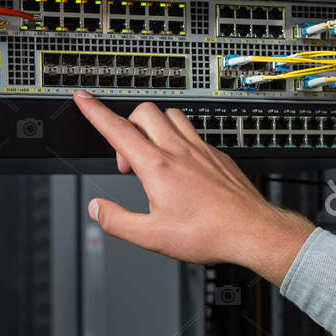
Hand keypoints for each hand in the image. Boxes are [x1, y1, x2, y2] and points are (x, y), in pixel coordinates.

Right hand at [73, 91, 314, 283]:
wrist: (251, 230)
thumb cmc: (208, 233)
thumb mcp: (152, 237)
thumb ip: (117, 221)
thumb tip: (97, 209)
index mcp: (158, 167)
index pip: (117, 129)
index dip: (95, 111)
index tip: (83, 98)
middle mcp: (179, 151)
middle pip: (143, 113)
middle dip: (125, 124)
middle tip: (126, 158)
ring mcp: (201, 150)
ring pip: (171, 115)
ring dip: (154, 126)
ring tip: (151, 156)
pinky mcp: (217, 155)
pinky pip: (193, 131)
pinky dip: (178, 138)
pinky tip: (180, 164)